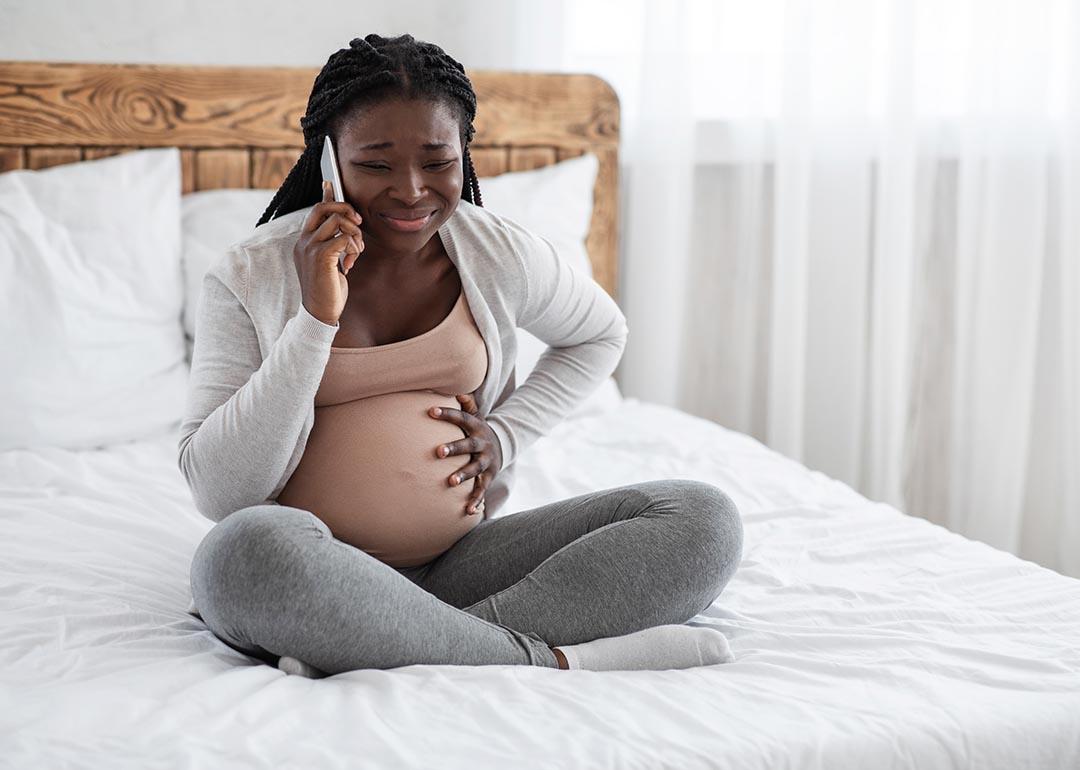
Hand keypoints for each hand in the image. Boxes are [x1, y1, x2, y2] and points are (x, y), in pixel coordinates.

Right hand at [292, 180, 364, 325]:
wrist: (320, 312)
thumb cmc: (328, 289)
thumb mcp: (330, 262)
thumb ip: (334, 243)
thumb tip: (342, 227)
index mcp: (304, 241)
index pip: (315, 209)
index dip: (325, 195)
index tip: (330, 182)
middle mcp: (303, 241)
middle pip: (324, 207)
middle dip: (346, 209)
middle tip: (359, 225)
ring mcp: (310, 247)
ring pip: (338, 220)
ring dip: (354, 234)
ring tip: (355, 251)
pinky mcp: (321, 256)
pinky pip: (344, 238)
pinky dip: (354, 247)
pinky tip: (350, 262)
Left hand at [429, 392, 502, 515]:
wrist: (502, 447)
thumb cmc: (478, 430)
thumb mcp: (475, 415)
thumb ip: (466, 403)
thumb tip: (456, 387)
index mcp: (477, 427)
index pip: (461, 419)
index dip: (447, 414)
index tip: (429, 411)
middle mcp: (483, 444)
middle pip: (468, 446)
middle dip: (454, 448)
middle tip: (437, 452)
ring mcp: (487, 462)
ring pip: (475, 469)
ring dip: (463, 475)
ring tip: (450, 481)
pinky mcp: (489, 477)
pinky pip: (482, 490)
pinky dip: (476, 500)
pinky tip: (467, 511)